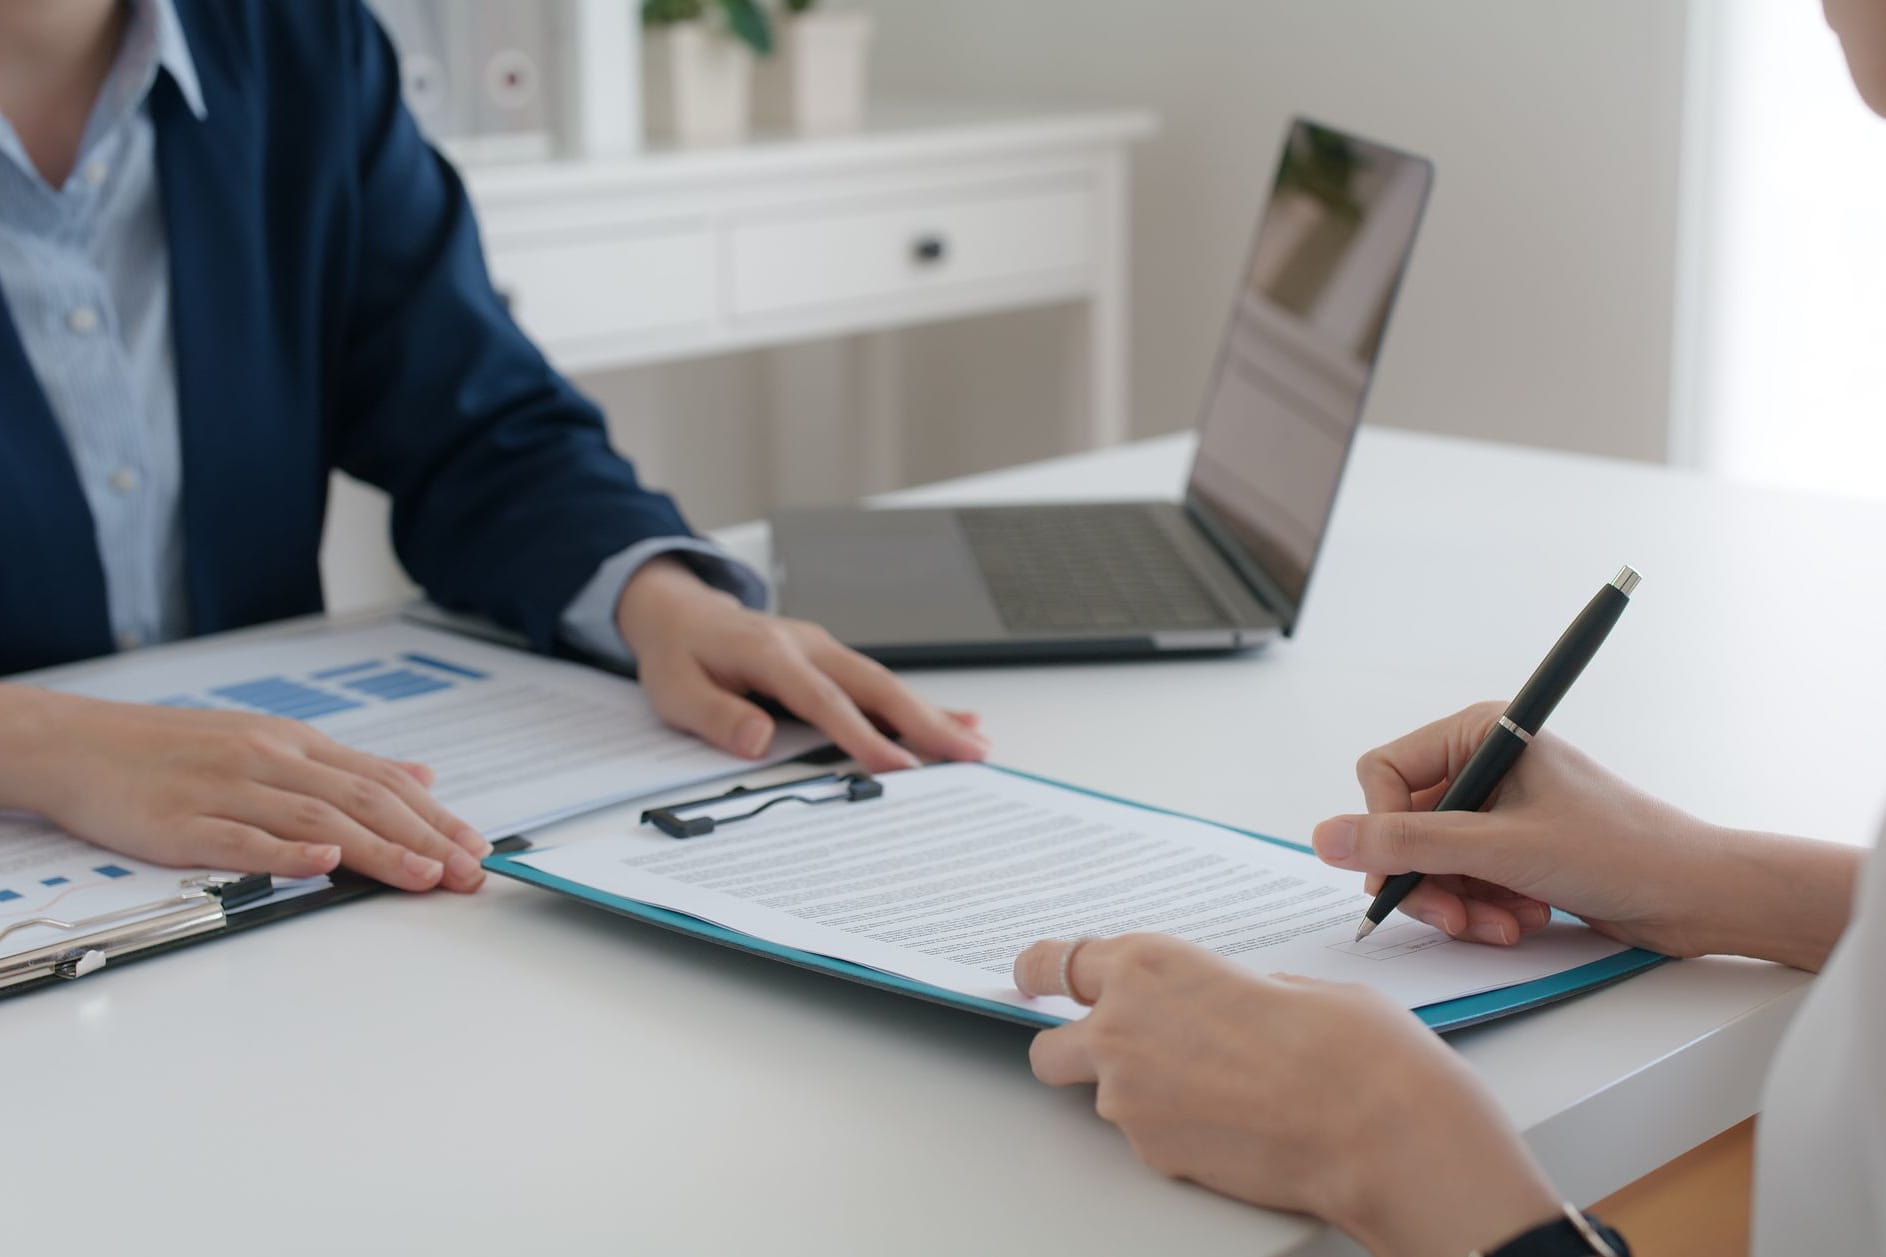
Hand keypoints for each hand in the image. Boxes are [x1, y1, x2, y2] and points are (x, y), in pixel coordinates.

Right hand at [0, 687, 488, 891]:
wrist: (82, 744)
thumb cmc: (182, 750)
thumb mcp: (274, 744)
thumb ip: (349, 766)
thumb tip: (422, 775)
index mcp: (297, 745)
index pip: (382, 782)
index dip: (435, 817)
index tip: (477, 848)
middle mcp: (272, 761)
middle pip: (361, 801)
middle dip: (423, 838)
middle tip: (467, 872)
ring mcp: (228, 790)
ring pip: (316, 819)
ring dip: (377, 850)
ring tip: (423, 876)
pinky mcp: (183, 823)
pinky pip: (241, 839)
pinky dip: (285, 852)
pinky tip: (324, 865)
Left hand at [616, 557, 989, 772]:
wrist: (680, 613)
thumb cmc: (679, 655)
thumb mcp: (676, 690)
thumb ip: (716, 715)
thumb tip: (757, 741)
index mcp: (771, 655)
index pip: (825, 702)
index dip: (864, 736)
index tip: (899, 768)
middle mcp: (808, 647)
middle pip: (876, 687)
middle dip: (926, 723)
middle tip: (969, 754)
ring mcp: (824, 650)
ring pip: (886, 685)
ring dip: (931, 715)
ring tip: (975, 744)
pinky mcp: (831, 660)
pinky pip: (878, 684)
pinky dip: (917, 704)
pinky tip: (954, 719)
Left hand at [1012, 934, 1559, 1256]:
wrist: (1378, 1126)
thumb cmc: (1347, 1043)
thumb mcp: (1281, 982)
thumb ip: (1221, 988)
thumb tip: (1212, 1004)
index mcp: (1150, 963)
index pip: (1055, 962)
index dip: (1041, 972)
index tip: (1033, 976)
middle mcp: (1121, 1026)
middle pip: (1049, 1045)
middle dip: (1073, 1047)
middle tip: (1106, 1051)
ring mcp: (1129, 1098)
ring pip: (1101, 1098)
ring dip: (1138, 1094)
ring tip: (1218, 1095)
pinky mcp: (1152, 1154)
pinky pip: (1147, 1138)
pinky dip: (1175, 1132)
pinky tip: (1234, 1126)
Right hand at [1309, 703, 1860, 968]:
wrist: (1699, 896)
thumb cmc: (1622, 851)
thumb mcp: (1502, 849)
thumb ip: (1408, 844)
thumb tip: (1327, 838)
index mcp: (1481, 732)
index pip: (1384, 773)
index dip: (1384, 829)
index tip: (1400, 874)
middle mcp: (1485, 766)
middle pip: (1405, 827)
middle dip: (1428, 880)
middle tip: (1454, 917)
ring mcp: (1499, 811)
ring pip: (1431, 863)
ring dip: (1460, 903)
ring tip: (1505, 924)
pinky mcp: (1514, 852)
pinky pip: (1463, 883)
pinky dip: (1484, 910)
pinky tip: (1523, 921)